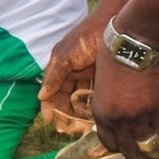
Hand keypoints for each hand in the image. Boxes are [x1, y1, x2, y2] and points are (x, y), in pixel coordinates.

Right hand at [38, 14, 102, 131]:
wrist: (117, 28)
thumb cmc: (85, 38)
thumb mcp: (64, 57)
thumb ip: (53, 76)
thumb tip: (41, 96)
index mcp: (60, 65)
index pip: (51, 90)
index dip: (50, 106)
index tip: (50, 122)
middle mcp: (72, 70)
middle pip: (65, 96)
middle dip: (64, 112)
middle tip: (67, 129)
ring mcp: (88, 73)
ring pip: (80, 97)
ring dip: (79, 111)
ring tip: (81, 126)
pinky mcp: (103, 75)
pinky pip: (95, 93)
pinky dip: (93, 104)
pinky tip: (95, 115)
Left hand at [92, 48, 158, 158]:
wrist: (132, 47)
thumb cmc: (111, 58)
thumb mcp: (101, 84)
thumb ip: (108, 102)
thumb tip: (117, 111)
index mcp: (100, 112)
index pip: (107, 140)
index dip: (116, 147)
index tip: (122, 150)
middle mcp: (117, 120)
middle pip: (126, 148)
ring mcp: (138, 117)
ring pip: (146, 145)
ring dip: (153, 156)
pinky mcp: (157, 111)